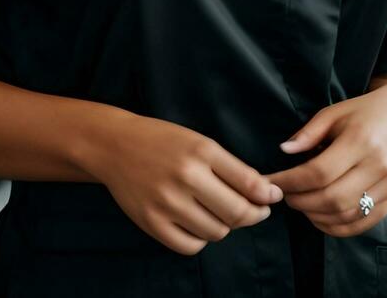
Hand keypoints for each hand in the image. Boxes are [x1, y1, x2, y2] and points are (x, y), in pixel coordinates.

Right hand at [84, 112, 284, 255]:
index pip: (249, 184)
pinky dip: (200, 239)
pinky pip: (190, 245)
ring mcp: (166, 202)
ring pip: (216, 232)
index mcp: (201, 151)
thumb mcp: (199, 143)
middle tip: (255, 211)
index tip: (272, 198)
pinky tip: (197, 223)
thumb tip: (266, 194)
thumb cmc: (163, 142)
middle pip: (237, 213)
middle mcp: (185, 177)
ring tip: (217, 212)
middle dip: (253, 215)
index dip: (267, 196)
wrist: (114, 146)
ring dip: (224, 226)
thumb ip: (232, 168)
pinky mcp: (151, 223)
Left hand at [262, 82, 386, 236]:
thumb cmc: (362, 114)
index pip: (320, 172)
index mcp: (362, 140)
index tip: (272, 182)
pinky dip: (335, 226)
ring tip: (300, 203)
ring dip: (315, 216)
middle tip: (284, 195)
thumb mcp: (333, 113)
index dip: (291, 181)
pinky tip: (318, 216)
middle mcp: (379, 166)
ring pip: (345, 215)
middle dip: (301, 201)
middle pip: (332, 198)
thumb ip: (308, 133)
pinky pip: (360, 224)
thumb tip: (284, 150)